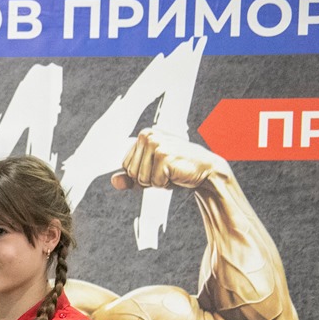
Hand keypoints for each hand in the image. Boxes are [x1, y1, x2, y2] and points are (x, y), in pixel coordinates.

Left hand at [111, 127, 228, 190]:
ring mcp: (156, 144)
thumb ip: (130, 177)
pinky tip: (176, 173)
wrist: (205, 171)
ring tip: (171, 171)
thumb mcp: (150, 173)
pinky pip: (153, 182)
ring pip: (140, 178)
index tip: (157, 168)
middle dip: (147, 178)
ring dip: (156, 181)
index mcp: (143, 136)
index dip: (140, 174)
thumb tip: (113, 181)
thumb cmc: (177, 169)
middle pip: (130, 172)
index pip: (125, 166)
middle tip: (165, 171)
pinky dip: (164, 184)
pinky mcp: (164, 155)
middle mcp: (147, 135)